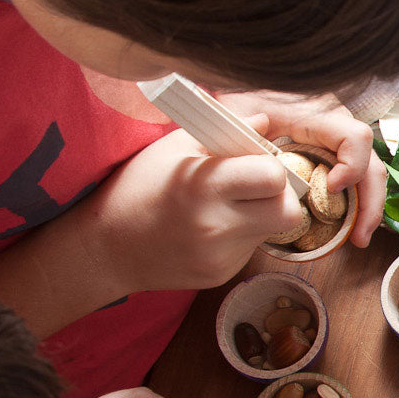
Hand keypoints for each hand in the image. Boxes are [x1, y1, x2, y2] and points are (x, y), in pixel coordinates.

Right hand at [87, 126, 306, 295]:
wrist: (109, 247)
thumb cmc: (139, 187)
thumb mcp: (175, 148)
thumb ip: (226, 133)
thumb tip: (265, 121)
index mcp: (205, 186)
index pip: (275, 179)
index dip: (273, 168)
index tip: (257, 163)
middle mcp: (217, 227)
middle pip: (289, 213)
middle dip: (281, 196)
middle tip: (259, 187)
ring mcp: (221, 257)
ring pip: (271, 232)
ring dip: (260, 215)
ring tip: (227, 205)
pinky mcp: (221, 276)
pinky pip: (250, 249)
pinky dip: (240, 234)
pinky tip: (212, 227)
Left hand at [215, 92, 387, 246]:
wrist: (245, 103)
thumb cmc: (243, 107)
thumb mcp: (240, 112)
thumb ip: (245, 122)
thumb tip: (260, 124)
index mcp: (318, 113)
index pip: (354, 137)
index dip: (352, 166)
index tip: (332, 189)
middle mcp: (337, 126)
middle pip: (371, 163)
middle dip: (370, 203)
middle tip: (358, 238)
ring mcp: (339, 143)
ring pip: (370, 175)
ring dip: (369, 210)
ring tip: (359, 241)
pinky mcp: (336, 158)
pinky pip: (357, 182)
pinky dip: (358, 207)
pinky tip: (351, 230)